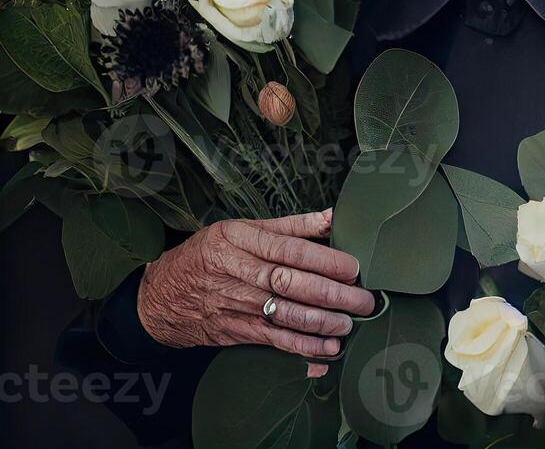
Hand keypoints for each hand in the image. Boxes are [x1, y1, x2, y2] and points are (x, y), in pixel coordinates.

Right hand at [136, 208, 374, 364]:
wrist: (160, 296)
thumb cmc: (208, 254)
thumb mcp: (241, 229)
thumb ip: (290, 225)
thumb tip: (333, 215)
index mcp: (239, 241)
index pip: (289, 250)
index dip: (324, 260)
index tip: (353, 268)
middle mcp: (237, 272)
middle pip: (291, 284)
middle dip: (332, 294)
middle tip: (364, 300)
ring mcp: (235, 304)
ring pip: (284, 315)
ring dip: (321, 323)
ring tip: (349, 324)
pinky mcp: (235, 330)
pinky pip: (274, 339)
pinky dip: (303, 346)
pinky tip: (327, 348)